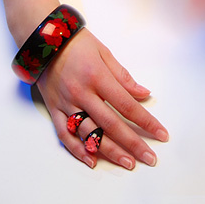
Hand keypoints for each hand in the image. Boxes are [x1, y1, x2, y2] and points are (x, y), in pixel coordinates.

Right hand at [36, 29, 168, 168]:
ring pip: (89, 133)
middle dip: (132, 143)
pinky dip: (77, 150)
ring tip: (127, 163)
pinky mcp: (54, 110)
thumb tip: (144, 94)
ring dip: (109, 151)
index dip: (146, 121)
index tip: (161, 134)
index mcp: (97, 77)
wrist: (43, 40)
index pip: (127, 105)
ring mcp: (66, 104)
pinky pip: (64, 135)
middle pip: (110, 124)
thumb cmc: (77, 43)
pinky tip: (92, 161)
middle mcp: (82, 93)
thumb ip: (124, 76)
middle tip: (149, 158)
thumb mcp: (104, 53)